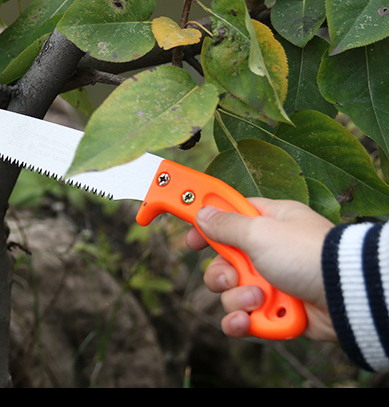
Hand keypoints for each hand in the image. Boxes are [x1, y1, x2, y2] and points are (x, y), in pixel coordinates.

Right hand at [186, 198, 336, 340]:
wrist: (344, 296)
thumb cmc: (306, 254)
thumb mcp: (259, 231)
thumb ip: (226, 224)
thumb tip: (202, 213)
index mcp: (268, 223)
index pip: (228, 219)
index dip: (206, 228)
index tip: (190, 238)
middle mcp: (268, 252)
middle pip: (223, 263)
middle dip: (221, 274)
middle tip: (233, 275)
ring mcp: (272, 282)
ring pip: (231, 293)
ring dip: (238, 298)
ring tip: (259, 298)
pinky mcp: (275, 310)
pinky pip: (243, 318)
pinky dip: (244, 321)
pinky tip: (250, 320)